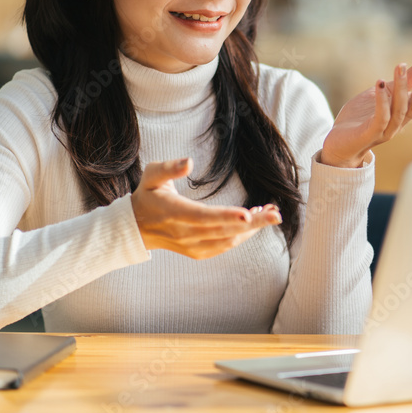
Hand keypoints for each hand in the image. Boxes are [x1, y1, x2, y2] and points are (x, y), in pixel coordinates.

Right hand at [130, 158, 281, 258]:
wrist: (136, 227)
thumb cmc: (147, 195)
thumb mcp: (151, 174)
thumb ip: (169, 167)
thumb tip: (188, 161)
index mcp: (174, 213)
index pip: (203, 217)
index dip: (226, 216)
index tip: (247, 214)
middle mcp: (185, 234)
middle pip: (223, 230)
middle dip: (253, 223)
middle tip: (275, 213)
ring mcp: (192, 246)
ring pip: (228, 240)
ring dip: (252, 229)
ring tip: (270, 213)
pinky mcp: (199, 252)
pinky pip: (225, 245)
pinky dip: (242, 235)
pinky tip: (254, 221)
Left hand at [320, 62, 411, 167]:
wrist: (338, 145)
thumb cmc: (360, 119)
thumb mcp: (381, 95)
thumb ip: (400, 84)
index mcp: (404, 114)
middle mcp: (399, 124)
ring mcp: (386, 131)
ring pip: (400, 110)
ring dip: (402, 87)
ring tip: (400, 66)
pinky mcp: (370, 134)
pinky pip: (381, 118)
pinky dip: (382, 100)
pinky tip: (381, 82)